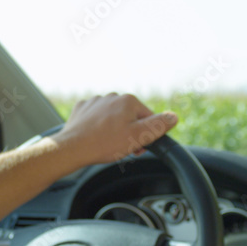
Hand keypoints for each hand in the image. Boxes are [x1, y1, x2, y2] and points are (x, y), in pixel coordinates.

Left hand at [51, 93, 177, 165]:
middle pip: (130, 116)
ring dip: (115, 129)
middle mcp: (112, 96)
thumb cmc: (105, 144)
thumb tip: (173, 117)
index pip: (147, 117)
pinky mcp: (82, 109)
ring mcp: (95, 101)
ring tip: (108, 145)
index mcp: (128, 100)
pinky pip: (96, 117)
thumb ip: (158, 125)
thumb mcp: (138, 137)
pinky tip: (95, 137)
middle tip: (124, 149)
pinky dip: (98, 127)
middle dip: (130, 132)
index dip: (146, 134)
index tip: (139, 147)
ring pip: (113, 117)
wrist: (72, 148)